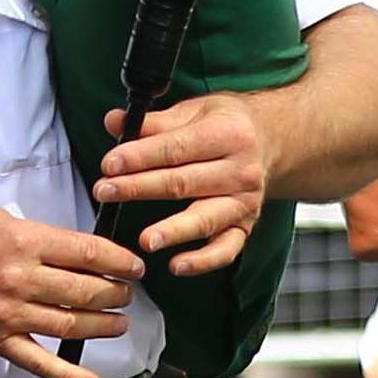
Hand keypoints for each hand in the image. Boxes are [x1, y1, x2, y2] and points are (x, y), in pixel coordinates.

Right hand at [0, 206, 142, 377]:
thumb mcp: (1, 218)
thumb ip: (40, 238)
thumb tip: (78, 254)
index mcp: (23, 242)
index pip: (87, 254)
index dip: (119, 261)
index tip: (134, 267)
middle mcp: (19, 279)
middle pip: (86, 290)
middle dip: (116, 293)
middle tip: (127, 293)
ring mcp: (9, 313)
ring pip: (71, 324)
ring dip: (103, 325)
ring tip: (118, 321)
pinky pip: (37, 361)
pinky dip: (67, 374)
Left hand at [97, 93, 274, 275]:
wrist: (272, 141)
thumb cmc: (227, 126)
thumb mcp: (195, 112)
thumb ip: (154, 122)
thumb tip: (114, 122)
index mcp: (227, 135)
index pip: (176, 148)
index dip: (140, 157)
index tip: (110, 164)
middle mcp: (240, 170)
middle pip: (183, 183)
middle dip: (139, 188)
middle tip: (105, 192)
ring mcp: (244, 202)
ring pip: (204, 219)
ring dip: (173, 231)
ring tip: (146, 240)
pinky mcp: (245, 226)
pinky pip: (225, 249)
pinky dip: (203, 261)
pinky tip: (177, 265)